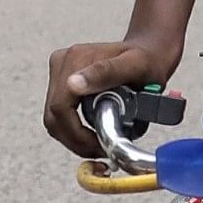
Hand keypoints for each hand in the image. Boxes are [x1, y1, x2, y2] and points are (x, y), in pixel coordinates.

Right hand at [47, 37, 181, 158]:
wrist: (148, 52)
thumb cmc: (147, 60)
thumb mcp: (135, 66)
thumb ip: (106, 72)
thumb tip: (72, 85)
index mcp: (75, 59)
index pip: (60, 108)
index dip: (77, 135)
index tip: (100, 145)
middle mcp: (62, 63)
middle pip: (54, 116)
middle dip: (75, 140)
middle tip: (100, 150)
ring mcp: (60, 72)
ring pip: (54, 118)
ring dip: (73, 138)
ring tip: (98, 145)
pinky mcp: (61, 80)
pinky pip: (59, 114)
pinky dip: (72, 130)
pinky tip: (91, 135)